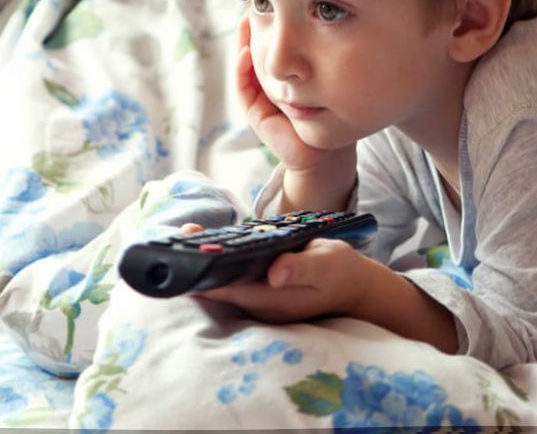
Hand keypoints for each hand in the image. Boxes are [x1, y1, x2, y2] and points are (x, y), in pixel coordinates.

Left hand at [191, 235, 372, 323]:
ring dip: (206, 260)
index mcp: (270, 300)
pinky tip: (209, 242)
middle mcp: (258, 303)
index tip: (185, 256)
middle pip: (218, 286)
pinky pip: (233, 277)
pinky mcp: (260, 290)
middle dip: (198, 263)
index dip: (203, 275)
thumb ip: (300, 268)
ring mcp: (258, 299)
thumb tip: (275, 272)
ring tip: (188, 233)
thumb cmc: (340, 271)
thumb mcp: (325, 264)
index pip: (226, 290)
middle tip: (182, 234)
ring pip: (223, 282)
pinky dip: (221, 260)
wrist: (354, 287)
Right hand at [237, 14, 347, 172]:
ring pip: (247, 67)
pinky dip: (242, 71)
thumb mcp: (333, 77)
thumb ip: (325, 56)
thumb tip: (334, 15)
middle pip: (257, 51)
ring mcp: (262, 102)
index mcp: (287, 77)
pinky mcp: (258, 118)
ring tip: (245, 21)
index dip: (272, 22)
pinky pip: (245, 91)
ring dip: (243, 44)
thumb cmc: (338, 114)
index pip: (275, 44)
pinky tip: (246, 52)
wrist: (332, 156)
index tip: (274, 0)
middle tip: (255, 3)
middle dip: (255, 27)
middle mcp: (271, 87)